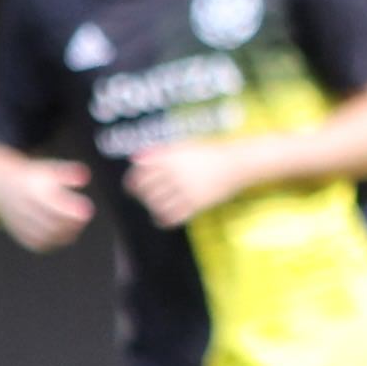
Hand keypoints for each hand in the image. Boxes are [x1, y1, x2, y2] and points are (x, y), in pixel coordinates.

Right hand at [0, 156, 95, 252]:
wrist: (3, 189)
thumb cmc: (34, 179)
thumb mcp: (50, 169)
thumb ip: (68, 173)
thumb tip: (85, 177)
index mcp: (32, 190)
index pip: (53, 204)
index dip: (72, 210)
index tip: (88, 210)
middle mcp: (24, 208)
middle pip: (50, 222)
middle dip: (70, 223)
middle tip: (83, 219)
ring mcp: (20, 223)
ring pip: (44, 235)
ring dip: (64, 234)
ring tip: (75, 227)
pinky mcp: (21, 235)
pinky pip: (38, 244)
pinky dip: (53, 243)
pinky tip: (64, 236)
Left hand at [127, 137, 251, 226]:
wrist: (235, 164)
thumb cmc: (208, 153)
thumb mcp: (183, 146)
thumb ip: (159, 152)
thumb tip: (135, 158)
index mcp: (172, 158)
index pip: (142, 171)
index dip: (133, 180)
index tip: (131, 185)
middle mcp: (176, 174)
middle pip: (147, 189)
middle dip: (142, 195)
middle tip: (144, 196)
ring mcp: (185, 190)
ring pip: (157, 204)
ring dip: (152, 206)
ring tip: (155, 206)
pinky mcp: (195, 205)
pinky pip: (172, 217)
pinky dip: (163, 219)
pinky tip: (162, 218)